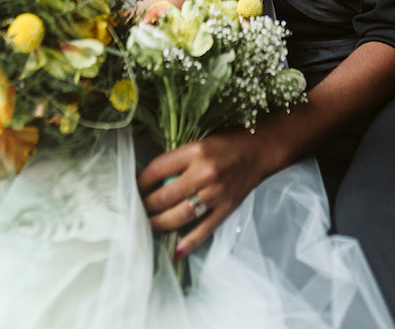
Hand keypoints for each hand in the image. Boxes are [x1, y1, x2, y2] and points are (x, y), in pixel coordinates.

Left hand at [138, 130, 280, 256]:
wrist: (261, 150)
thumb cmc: (228, 144)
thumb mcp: (200, 143)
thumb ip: (178, 160)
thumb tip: (150, 181)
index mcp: (196, 152)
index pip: (157, 169)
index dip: (140, 182)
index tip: (133, 189)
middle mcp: (205, 173)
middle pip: (164, 196)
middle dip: (145, 206)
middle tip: (136, 211)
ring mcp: (216, 193)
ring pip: (179, 215)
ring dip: (159, 224)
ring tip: (147, 227)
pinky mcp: (227, 208)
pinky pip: (204, 229)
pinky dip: (189, 242)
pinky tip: (175, 250)